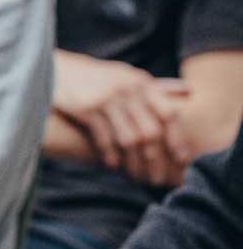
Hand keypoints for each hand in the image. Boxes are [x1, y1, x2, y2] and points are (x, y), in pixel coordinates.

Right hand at [54, 55, 191, 185]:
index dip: (177, 140)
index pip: (169, 114)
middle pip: (150, 132)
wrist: (57, 69)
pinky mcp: (86, 108)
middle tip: (157, 179)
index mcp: (142, 82)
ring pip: (129, 139)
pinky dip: (110, 155)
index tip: (181, 161)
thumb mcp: (128, 76)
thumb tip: (190, 92)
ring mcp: (106, 99)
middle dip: (156, 160)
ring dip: (134, 163)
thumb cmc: (98, 77)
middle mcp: (127, 89)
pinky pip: (104, 138)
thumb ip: (157, 87)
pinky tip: (112, 166)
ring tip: (136, 178)